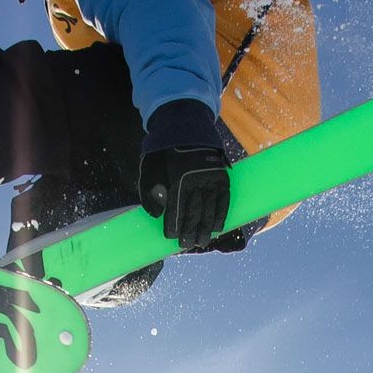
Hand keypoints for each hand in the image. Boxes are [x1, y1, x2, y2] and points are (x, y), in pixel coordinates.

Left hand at [139, 99, 230, 251]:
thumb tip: (157, 214)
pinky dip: (221, 214)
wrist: (185, 127)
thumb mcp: (149, 169)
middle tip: (188, 244)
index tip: (171, 238)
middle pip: (193, 213)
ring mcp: (210, 179)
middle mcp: (194, 181)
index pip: (175, 210)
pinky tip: (218, 227)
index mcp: (175, 179)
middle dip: (190, 232)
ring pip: (210, 209)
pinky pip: (223, 200)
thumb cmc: (163, 153)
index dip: (173, 226)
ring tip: (203, 241)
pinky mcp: (221, 176)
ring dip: (206, 228)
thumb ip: (150, 192)